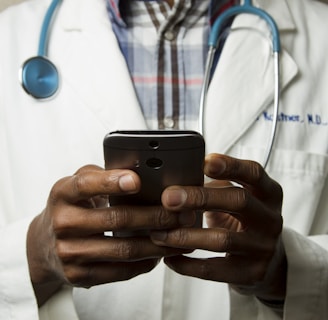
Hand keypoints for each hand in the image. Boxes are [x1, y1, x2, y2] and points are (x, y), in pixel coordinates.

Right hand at [27, 165, 193, 305]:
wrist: (43, 245)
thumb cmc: (71, 207)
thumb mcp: (77, 185)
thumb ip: (102, 175)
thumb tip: (141, 171)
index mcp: (63, 194)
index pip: (86, 185)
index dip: (111, 182)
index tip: (137, 180)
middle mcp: (63, 223)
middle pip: (116, 219)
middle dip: (154, 216)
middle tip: (181, 213)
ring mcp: (69, 252)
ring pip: (123, 249)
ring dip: (157, 243)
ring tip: (180, 235)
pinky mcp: (78, 275)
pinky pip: (120, 271)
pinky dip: (145, 263)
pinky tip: (160, 253)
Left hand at [151, 154, 285, 301]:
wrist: (269, 260)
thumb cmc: (243, 220)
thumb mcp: (238, 197)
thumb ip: (215, 186)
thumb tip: (175, 179)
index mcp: (268, 193)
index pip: (253, 173)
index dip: (230, 166)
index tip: (204, 162)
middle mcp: (270, 219)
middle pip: (238, 201)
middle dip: (200, 198)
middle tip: (168, 198)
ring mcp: (263, 247)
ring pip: (223, 239)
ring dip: (185, 235)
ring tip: (158, 233)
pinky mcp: (252, 273)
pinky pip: (214, 270)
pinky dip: (187, 264)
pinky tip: (170, 258)